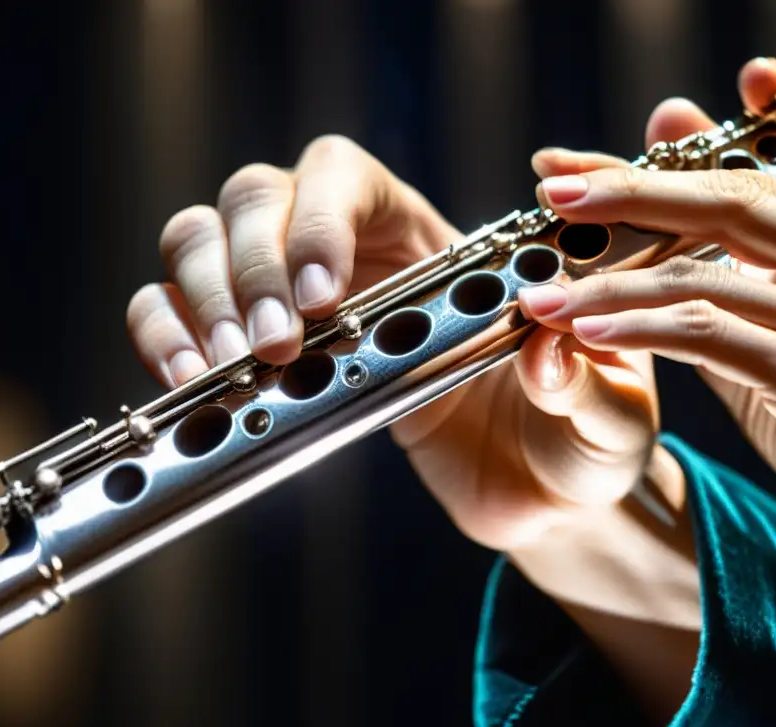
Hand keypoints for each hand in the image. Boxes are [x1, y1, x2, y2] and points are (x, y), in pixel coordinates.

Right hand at [126, 132, 675, 618]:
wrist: (545, 503)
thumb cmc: (582, 441)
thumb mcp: (609, 415)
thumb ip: (590, 382)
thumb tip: (545, 349)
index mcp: (436, 245)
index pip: (347, 175)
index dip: (321, 213)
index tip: (326, 292)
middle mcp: (358, 263)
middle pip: (259, 198)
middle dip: (253, 262)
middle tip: (278, 341)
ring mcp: (303, 312)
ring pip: (202, 243)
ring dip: (202, 294)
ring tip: (235, 363)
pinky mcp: (270, 368)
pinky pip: (180, 320)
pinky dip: (166, 335)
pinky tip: (191, 380)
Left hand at [520, 85, 775, 556]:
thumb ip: (732, 276)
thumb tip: (662, 233)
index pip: (734, 180)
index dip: (648, 170)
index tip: (577, 167)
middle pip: (718, 198)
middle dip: (623, 192)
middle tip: (552, 189)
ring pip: (698, 275)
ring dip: (607, 282)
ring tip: (543, 291)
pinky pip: (708, 335)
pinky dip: (640, 328)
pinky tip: (588, 330)